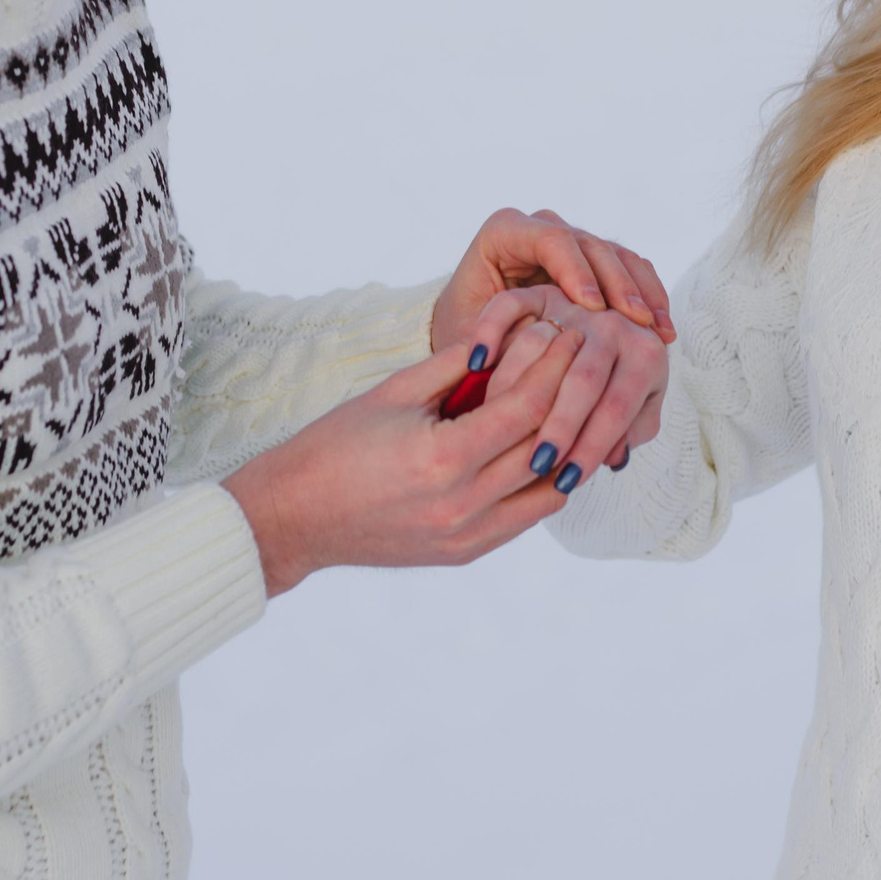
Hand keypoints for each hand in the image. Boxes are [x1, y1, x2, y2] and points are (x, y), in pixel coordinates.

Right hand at [221, 313, 589, 597]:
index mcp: (443, 458)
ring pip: (549, 487)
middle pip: (546, 444)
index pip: (525, 405)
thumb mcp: (394, 392)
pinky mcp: (466, 553)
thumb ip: (456, 362)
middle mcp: (463, 504)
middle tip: (585, 362)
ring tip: (577, 404)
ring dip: (568, 445)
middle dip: (571, 397)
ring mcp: (467, 536)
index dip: (554, 365)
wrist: (295, 518)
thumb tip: (510, 327)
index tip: (568, 334)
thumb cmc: (336, 445)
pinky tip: (547, 447)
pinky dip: (543, 481)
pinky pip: (526, 516)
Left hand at [430, 207, 675, 352]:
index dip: (575, 271)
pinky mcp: (594, 263)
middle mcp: (541, 227)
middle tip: (637, 321)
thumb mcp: (466, 332)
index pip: (549, 239)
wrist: (471, 330)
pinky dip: (648, 298)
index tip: (593, 307)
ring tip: (659, 331)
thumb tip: (530, 348)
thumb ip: (494, 334)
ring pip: (616, 255)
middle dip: (617, 283)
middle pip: (589, 244)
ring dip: (641, 293)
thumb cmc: (461, 332)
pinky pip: (630, 271)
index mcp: (504, 233)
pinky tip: (662, 331)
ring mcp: (572, 242)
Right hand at [461, 284, 668, 486]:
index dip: (591, 447)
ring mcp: (576, 305)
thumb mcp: (644, 406)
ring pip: (543, 346)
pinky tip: (476, 365)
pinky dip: (490, 331)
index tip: (566, 481)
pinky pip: (510, 306)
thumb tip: (613, 458)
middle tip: (535, 464)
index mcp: (647, 354)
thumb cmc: (632, 379)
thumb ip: (632, 431)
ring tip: (501, 431)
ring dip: (518, 388)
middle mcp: (615, 324)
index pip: (617, 408)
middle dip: (559, 427)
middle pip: (582, 380)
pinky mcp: (541, 292)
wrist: (620, 316)